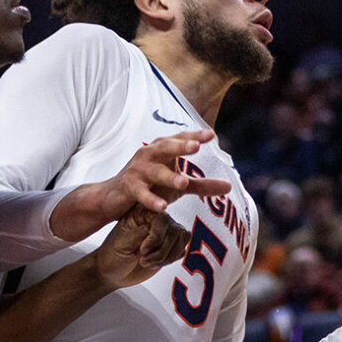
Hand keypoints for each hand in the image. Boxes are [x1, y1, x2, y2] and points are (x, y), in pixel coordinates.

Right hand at [78, 131, 222, 222]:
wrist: (112, 197)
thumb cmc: (148, 185)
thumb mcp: (176, 184)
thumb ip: (201, 184)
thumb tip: (229, 187)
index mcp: (161, 149)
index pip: (179, 139)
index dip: (194, 136)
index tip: (211, 134)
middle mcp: (149, 155)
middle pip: (165, 147)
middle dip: (180, 146)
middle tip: (196, 147)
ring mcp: (137, 170)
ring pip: (153, 171)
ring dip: (168, 176)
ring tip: (182, 183)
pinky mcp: (128, 188)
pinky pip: (140, 193)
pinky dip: (150, 199)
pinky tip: (162, 207)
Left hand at [93, 208, 188, 288]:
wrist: (112, 273)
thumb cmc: (112, 255)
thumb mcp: (123, 243)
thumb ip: (140, 233)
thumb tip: (156, 228)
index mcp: (142, 214)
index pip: (161, 218)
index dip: (156, 236)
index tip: (142, 249)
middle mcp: (155, 222)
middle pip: (174, 230)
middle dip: (161, 250)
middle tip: (143, 258)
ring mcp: (164, 235)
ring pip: (181, 239)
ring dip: (166, 255)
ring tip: (148, 262)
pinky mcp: (169, 249)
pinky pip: (181, 251)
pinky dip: (170, 260)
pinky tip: (155, 263)